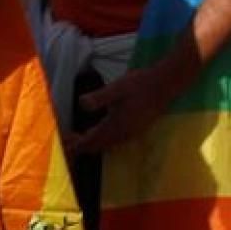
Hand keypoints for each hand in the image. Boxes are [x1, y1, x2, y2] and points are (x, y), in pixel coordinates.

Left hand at [73, 48, 199, 155]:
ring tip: (82, 137)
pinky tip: (103, 130)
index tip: (63, 144)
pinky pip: (116, 141)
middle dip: (82, 146)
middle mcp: (122, 134)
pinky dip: (104, 140)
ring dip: (94, 143)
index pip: (90, 142)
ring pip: (107, 145)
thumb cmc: (141, 84)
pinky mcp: (138, 129)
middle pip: (97, 147)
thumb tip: (80, 104)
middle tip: (69, 140)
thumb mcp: (117, 87)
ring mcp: (131, 133)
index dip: (75, 145)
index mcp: (114, 126)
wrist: (167, 83)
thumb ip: (98, 97)